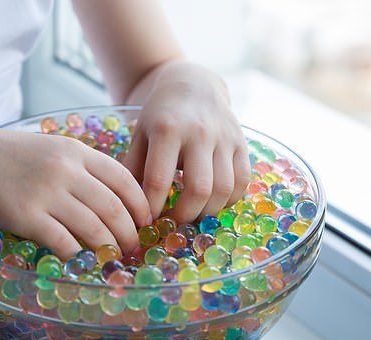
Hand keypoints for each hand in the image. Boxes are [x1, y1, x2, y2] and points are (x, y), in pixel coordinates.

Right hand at [0, 128, 151, 257]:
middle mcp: (66, 170)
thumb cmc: (8, 157)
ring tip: (114, 259)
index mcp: (76, 151)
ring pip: (94, 227)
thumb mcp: (50, 149)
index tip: (146, 221)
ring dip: (109, 248)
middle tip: (134, 247)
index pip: (124, 178)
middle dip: (130, 232)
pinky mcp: (27, 215)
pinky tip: (82, 262)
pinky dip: (78, 255)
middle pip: (114, 207)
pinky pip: (64, 241)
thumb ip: (80, 166)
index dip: (141, 203)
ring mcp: (46, 192)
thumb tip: (112, 195)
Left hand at [122, 61, 249, 222]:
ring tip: (192, 214)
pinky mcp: (242, 143)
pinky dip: (228, 200)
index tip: (147, 220)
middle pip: (198, 189)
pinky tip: (212, 201)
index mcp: (167, 129)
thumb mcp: (140, 135)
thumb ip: (133, 169)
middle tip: (173, 223)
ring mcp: (225, 138)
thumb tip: (128, 207)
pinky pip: (241, 181)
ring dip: (207, 211)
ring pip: (223, 189)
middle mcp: (200, 133)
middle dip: (184, 216)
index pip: (158, 181)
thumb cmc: (160, 115)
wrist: (193, 85)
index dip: (152, 208)